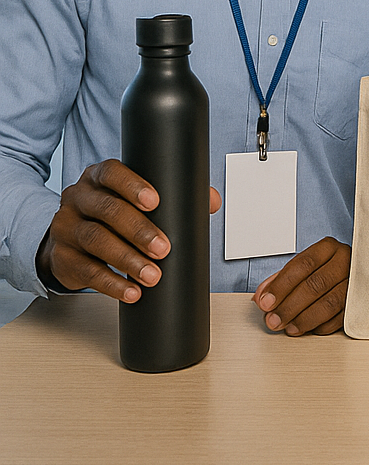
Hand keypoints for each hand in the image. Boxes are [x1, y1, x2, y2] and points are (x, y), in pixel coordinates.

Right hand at [37, 159, 219, 301]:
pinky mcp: (62, 257)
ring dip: (128, 260)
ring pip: (96, 240)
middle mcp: (78, 198)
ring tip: (152, 275)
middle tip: (163, 248)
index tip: (155, 201)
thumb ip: (174, 196)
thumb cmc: (111, 215)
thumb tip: (210, 200)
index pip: (112, 173)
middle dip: (138, 230)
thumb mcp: (134, 200)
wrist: (69, 241)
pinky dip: (112, 284)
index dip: (132, 185)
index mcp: (98, 177)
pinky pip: (86, 271)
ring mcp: (66, 227)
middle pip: (107, 210)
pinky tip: (132, 291)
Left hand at [252, 237, 350, 335]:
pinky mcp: (362, 301)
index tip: (266, 302)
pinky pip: (342, 317)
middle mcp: (345, 261)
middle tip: (274, 320)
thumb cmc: (323, 270)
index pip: (303, 264)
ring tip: (290, 328)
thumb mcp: (301, 269)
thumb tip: (261, 297)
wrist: (354, 272)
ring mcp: (356, 281)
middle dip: (290, 306)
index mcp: (329, 248)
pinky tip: (310, 329)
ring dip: (305, 319)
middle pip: (316, 284)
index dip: (281, 285)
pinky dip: (323, 326)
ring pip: (330, 303)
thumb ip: (280, 281)